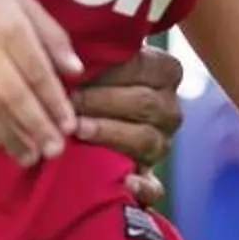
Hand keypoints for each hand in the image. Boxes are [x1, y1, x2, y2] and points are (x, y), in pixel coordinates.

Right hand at [0, 0, 80, 166]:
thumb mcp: (25, 3)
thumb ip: (52, 36)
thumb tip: (76, 71)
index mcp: (11, 29)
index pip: (39, 73)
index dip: (56, 103)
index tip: (69, 126)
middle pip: (15, 98)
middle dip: (37, 128)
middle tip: (54, 151)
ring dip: (10, 139)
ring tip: (28, 157)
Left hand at [70, 42, 182, 210]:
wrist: (82, 117)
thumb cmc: (86, 78)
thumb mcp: (91, 59)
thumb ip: (89, 51)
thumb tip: (71, 52)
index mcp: (164, 71)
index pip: (143, 67)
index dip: (109, 71)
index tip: (76, 73)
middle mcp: (169, 108)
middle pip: (146, 104)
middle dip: (103, 102)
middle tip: (69, 103)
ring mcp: (161, 143)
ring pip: (148, 140)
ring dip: (111, 134)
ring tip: (78, 131)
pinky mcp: (149, 177)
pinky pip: (155, 187)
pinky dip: (143, 188)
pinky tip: (127, 183)